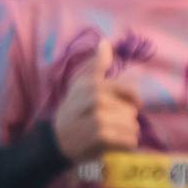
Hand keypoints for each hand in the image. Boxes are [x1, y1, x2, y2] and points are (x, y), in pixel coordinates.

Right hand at [54, 38, 143, 160]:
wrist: (55, 140)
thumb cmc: (72, 111)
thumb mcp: (79, 85)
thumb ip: (95, 65)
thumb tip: (105, 42)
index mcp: (93, 85)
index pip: (129, 91)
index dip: (132, 100)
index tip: (130, 106)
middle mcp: (96, 98)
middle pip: (131, 111)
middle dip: (125, 119)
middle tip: (108, 124)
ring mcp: (98, 117)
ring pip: (132, 126)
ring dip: (126, 133)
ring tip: (111, 135)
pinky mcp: (101, 136)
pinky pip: (129, 140)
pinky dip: (125, 145)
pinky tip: (112, 145)